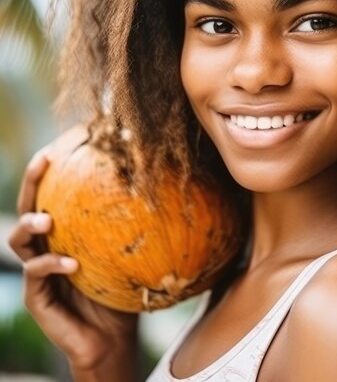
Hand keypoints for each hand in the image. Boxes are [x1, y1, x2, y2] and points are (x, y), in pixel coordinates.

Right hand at [8, 143, 138, 373]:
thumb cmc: (125, 290)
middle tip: (43, 161)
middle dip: (32, 182)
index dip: (55, 169)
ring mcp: (38, 272)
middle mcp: (46, 246)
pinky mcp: (37, 298)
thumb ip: (141, 225)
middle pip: (28, 206)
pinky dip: (52, 265)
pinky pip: (37, 276)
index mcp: (66, 232)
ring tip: (47, 219)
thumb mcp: (133, 251)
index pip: (55, 193)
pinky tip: (72, 263)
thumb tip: (174, 183)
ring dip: (30, 224)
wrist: (114, 337)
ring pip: (19, 240)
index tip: (64, 141)